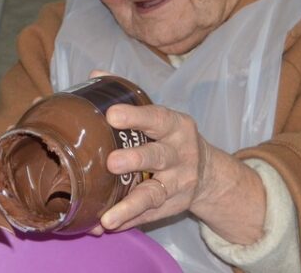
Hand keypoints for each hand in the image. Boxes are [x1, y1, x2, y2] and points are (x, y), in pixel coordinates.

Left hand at [97, 103, 219, 230]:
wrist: (205, 171)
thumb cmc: (168, 137)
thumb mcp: (157, 115)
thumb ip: (128, 97)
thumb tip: (94, 74)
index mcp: (174, 126)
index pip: (156, 118)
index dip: (135, 116)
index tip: (112, 114)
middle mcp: (180, 155)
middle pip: (158, 157)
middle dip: (135, 159)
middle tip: (111, 162)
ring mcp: (177, 184)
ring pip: (153, 194)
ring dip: (129, 206)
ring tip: (107, 218)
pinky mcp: (170, 207)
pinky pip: (147, 216)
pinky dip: (126, 222)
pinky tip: (103, 226)